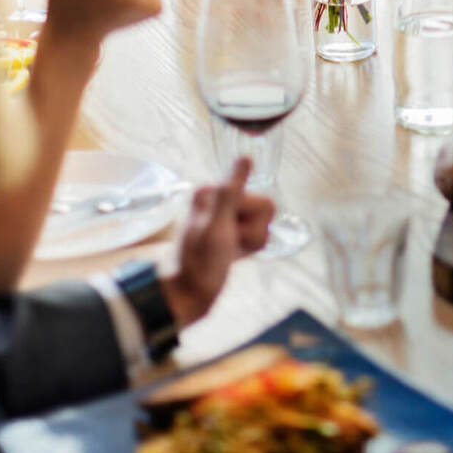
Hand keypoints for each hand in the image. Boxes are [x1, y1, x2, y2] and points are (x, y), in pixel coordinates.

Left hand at [162, 158, 273, 327]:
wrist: (188, 295)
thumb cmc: (199, 263)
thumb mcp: (215, 227)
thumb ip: (231, 192)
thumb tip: (245, 157)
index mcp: (214, 192)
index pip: (261, 201)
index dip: (251, 221)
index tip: (232, 230)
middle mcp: (221, 200)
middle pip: (264, 211)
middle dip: (252, 232)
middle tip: (230, 243)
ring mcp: (228, 216)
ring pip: (263, 224)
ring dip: (251, 241)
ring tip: (230, 250)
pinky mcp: (234, 231)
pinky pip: (258, 233)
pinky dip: (250, 247)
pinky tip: (233, 254)